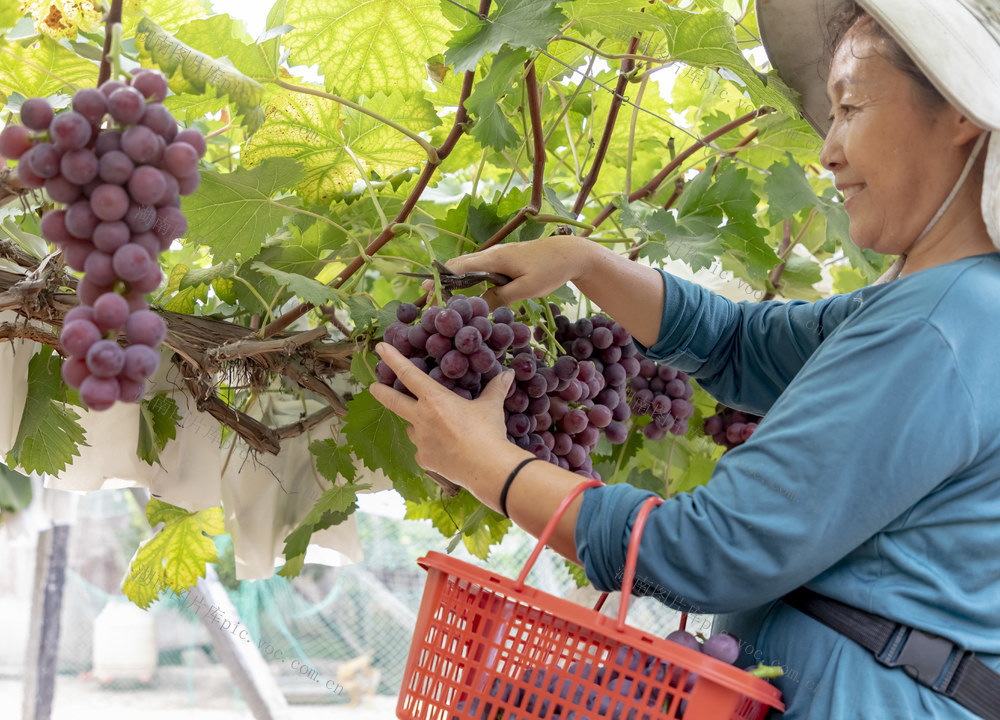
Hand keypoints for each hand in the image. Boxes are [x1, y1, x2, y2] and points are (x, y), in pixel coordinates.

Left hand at [369, 343, 528, 496]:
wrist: (487, 468)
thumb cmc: (488, 433)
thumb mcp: (491, 407)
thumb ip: (495, 388)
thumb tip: (508, 374)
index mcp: (434, 400)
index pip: (408, 374)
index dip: (393, 359)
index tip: (380, 348)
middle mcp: (421, 419)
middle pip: (394, 401)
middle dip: (381, 392)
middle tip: (373, 387)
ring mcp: (420, 441)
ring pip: (412, 428)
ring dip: (418, 424)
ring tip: (437, 427)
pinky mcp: (424, 459)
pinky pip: (422, 449)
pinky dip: (429, 446)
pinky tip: (444, 449)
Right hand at [441, 235, 598, 307]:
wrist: (569, 253)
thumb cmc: (550, 269)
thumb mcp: (526, 289)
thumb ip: (501, 297)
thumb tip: (479, 307)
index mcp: (493, 258)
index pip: (459, 267)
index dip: (441, 280)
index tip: (426, 292)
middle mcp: (490, 254)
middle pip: (458, 266)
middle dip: (441, 282)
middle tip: (427, 301)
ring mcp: (496, 257)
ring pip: (467, 268)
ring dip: (453, 282)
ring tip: (440, 300)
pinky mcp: (503, 262)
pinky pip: (479, 271)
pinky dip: (467, 281)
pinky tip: (464, 295)